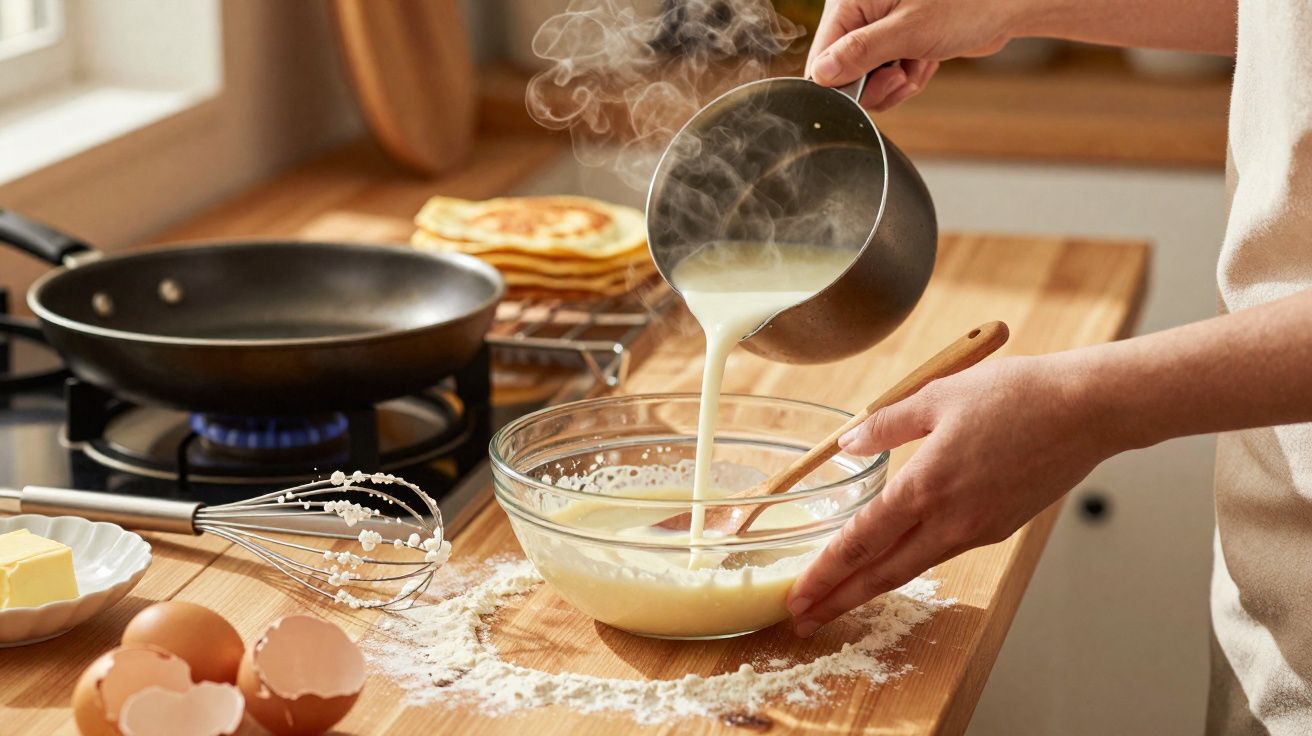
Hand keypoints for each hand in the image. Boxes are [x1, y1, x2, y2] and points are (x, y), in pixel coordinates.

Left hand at [786, 354, 1118, 636]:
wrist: (1088, 410)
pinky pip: (944, 549)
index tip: (797, 595)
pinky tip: (895, 557)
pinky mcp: (999, 527)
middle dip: (838, 599)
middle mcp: (950, 520)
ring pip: (913, 566)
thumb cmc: (1016, 395)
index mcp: (926, 487)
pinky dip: (911, 560)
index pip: (861, 542)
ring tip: (840, 598)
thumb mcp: (936, 396)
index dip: (824, 573)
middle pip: (882, 573)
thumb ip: (885, 424)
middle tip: (803, 619)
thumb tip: (847, 442)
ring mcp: (978, 529)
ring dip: (872, 585)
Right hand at [805, 0, 1026, 109]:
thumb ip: (860, 53)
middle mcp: (860, 8)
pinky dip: (908, 75)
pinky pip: (887, 72)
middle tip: (903, 76)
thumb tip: (820, 74)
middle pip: (843, 70)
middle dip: (876, 83)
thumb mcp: (909, 32)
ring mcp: (878, 23)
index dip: (844, 82)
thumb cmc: (967, 4)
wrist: (1010, 2)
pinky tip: (927, 60)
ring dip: (896, 82)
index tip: (877, 85)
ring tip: (920, 64)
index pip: (822, 55)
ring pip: (867, 76)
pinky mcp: (896, 36)